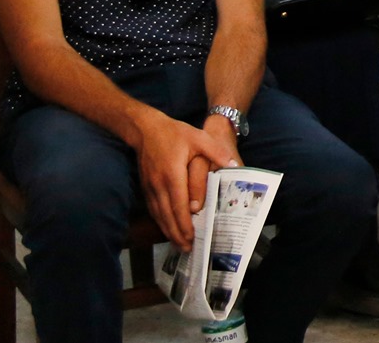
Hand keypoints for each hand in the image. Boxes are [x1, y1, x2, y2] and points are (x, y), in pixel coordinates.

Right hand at [135, 113, 240, 249]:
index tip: (191, 236)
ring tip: (179, 245)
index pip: (179, 204)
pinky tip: (168, 229)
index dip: (184, 222)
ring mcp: (150, 187)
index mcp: (173, 174)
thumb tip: (232, 165)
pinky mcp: (146, 187)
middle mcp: (159, 184)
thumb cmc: (175, 133)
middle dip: (177, 233)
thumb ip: (215, 152)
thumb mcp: (199, 137)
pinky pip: (153, 209)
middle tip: (187, 249)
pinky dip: (161, 222)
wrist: (146, 129)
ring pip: (159, 215)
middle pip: (167, 215)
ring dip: (168, 231)